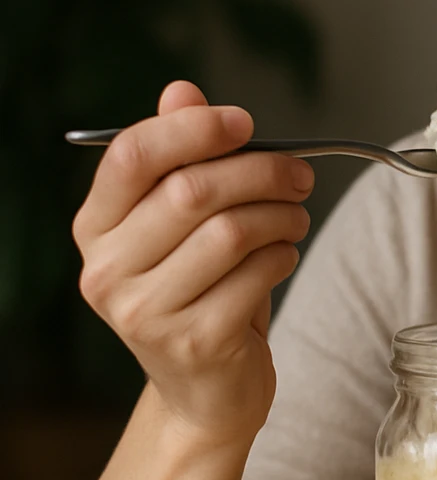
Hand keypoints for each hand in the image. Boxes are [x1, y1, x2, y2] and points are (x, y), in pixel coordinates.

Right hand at [73, 81, 313, 446]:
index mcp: (94, 228)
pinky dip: (284, 255)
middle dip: (260, 172)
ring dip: (281, 215)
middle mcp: (106, 271)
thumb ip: (181, 157)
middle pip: (191, 191)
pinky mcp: (194, 341)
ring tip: (295, 218)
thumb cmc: (201, 290)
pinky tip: (283, 257)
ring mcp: (145, 313)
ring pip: (230, 232)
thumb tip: (181, 90)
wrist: (207, 389)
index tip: (244, 122)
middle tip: (299, 174)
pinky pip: (256, 275)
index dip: (192, 129)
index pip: (131, 156)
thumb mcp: (185, 223)